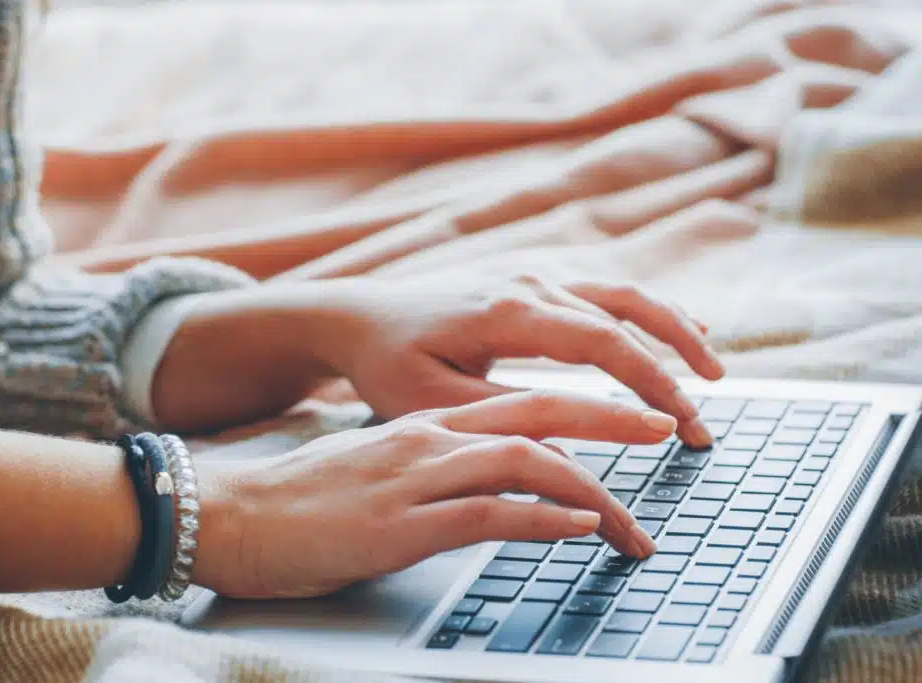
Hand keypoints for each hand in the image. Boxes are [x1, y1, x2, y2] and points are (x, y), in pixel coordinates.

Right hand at [191, 391, 666, 598]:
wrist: (231, 514)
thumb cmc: (302, 498)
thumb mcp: (378, 468)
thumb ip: (435, 467)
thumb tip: (489, 484)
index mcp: (427, 422)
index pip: (524, 402)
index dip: (588, 408)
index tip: (633, 422)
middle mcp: (429, 437)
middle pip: (541, 412)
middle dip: (613, 419)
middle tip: (667, 429)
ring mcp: (416, 476)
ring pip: (527, 462)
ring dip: (593, 491)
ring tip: (634, 522)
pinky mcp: (402, 524)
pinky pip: (490, 513)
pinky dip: (543, 520)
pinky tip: (576, 531)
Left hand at [307, 274, 719, 446]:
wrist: (360, 317)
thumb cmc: (389, 362)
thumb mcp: (434, 404)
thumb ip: (505, 422)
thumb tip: (571, 457)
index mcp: (509, 311)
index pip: (603, 344)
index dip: (652, 383)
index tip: (681, 424)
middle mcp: (530, 282)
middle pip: (626, 315)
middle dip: (675, 368)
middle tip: (702, 421)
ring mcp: (533, 274)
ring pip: (624, 293)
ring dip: (673, 330)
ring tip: (714, 371)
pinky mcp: (532, 279)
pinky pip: (605, 289)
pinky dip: (647, 312)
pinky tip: (677, 330)